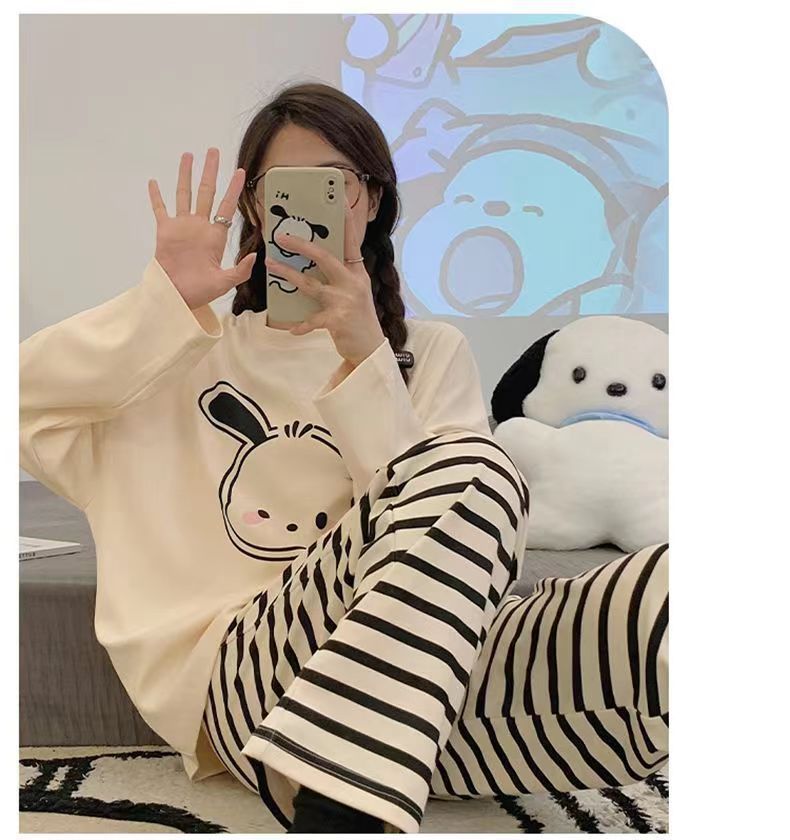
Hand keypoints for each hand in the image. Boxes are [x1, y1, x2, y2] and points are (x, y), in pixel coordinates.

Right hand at [148, 149, 256, 309]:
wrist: (176, 297)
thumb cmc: (201, 292)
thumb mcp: (225, 282)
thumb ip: (240, 269)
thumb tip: (256, 256)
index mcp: (215, 236)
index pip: (227, 206)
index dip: (234, 189)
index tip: (240, 171)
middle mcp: (199, 227)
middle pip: (206, 192)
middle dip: (210, 171)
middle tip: (213, 151)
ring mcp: (182, 227)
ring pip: (183, 194)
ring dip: (185, 175)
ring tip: (188, 155)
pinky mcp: (164, 232)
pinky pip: (160, 210)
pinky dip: (156, 196)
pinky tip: (154, 182)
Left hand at [264, 197, 385, 367]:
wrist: (370, 348)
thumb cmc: (357, 318)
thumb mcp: (354, 291)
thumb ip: (338, 276)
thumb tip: (312, 259)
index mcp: (357, 273)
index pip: (351, 241)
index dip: (346, 220)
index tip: (339, 198)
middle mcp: (353, 283)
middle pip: (325, 258)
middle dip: (302, 245)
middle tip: (281, 236)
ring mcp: (346, 301)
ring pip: (311, 285)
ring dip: (288, 275)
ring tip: (270, 265)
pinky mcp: (338, 320)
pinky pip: (313, 320)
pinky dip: (301, 325)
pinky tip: (291, 328)